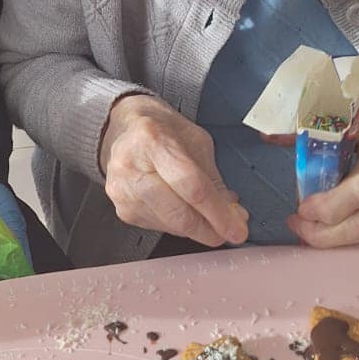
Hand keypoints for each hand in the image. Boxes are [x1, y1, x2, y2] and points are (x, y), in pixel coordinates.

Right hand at [99, 95, 249, 247]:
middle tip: (229, 231)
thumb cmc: (163, 130)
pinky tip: (185, 210)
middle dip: (210, 229)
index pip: (191, 186)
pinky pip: (160, 227)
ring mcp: (122, 191)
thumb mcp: (197, 142)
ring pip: (171, 226)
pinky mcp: (121, 209)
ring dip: (197, 227)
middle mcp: (131, 167)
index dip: (218, 213)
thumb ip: (214, 180)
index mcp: (153, 140)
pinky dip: (179, 225)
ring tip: (209, 214)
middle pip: (178, 214)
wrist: (126, 128)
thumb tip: (233, 216)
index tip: (238, 229)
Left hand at [288, 113, 358, 248]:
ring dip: (331, 241)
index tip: (302, 207)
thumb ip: (315, 131)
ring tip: (307, 232)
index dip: (328, 204)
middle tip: (298, 224)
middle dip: (323, 232)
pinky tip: (328, 236)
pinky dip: (348, 242)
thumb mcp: (356, 125)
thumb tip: (270, 136)